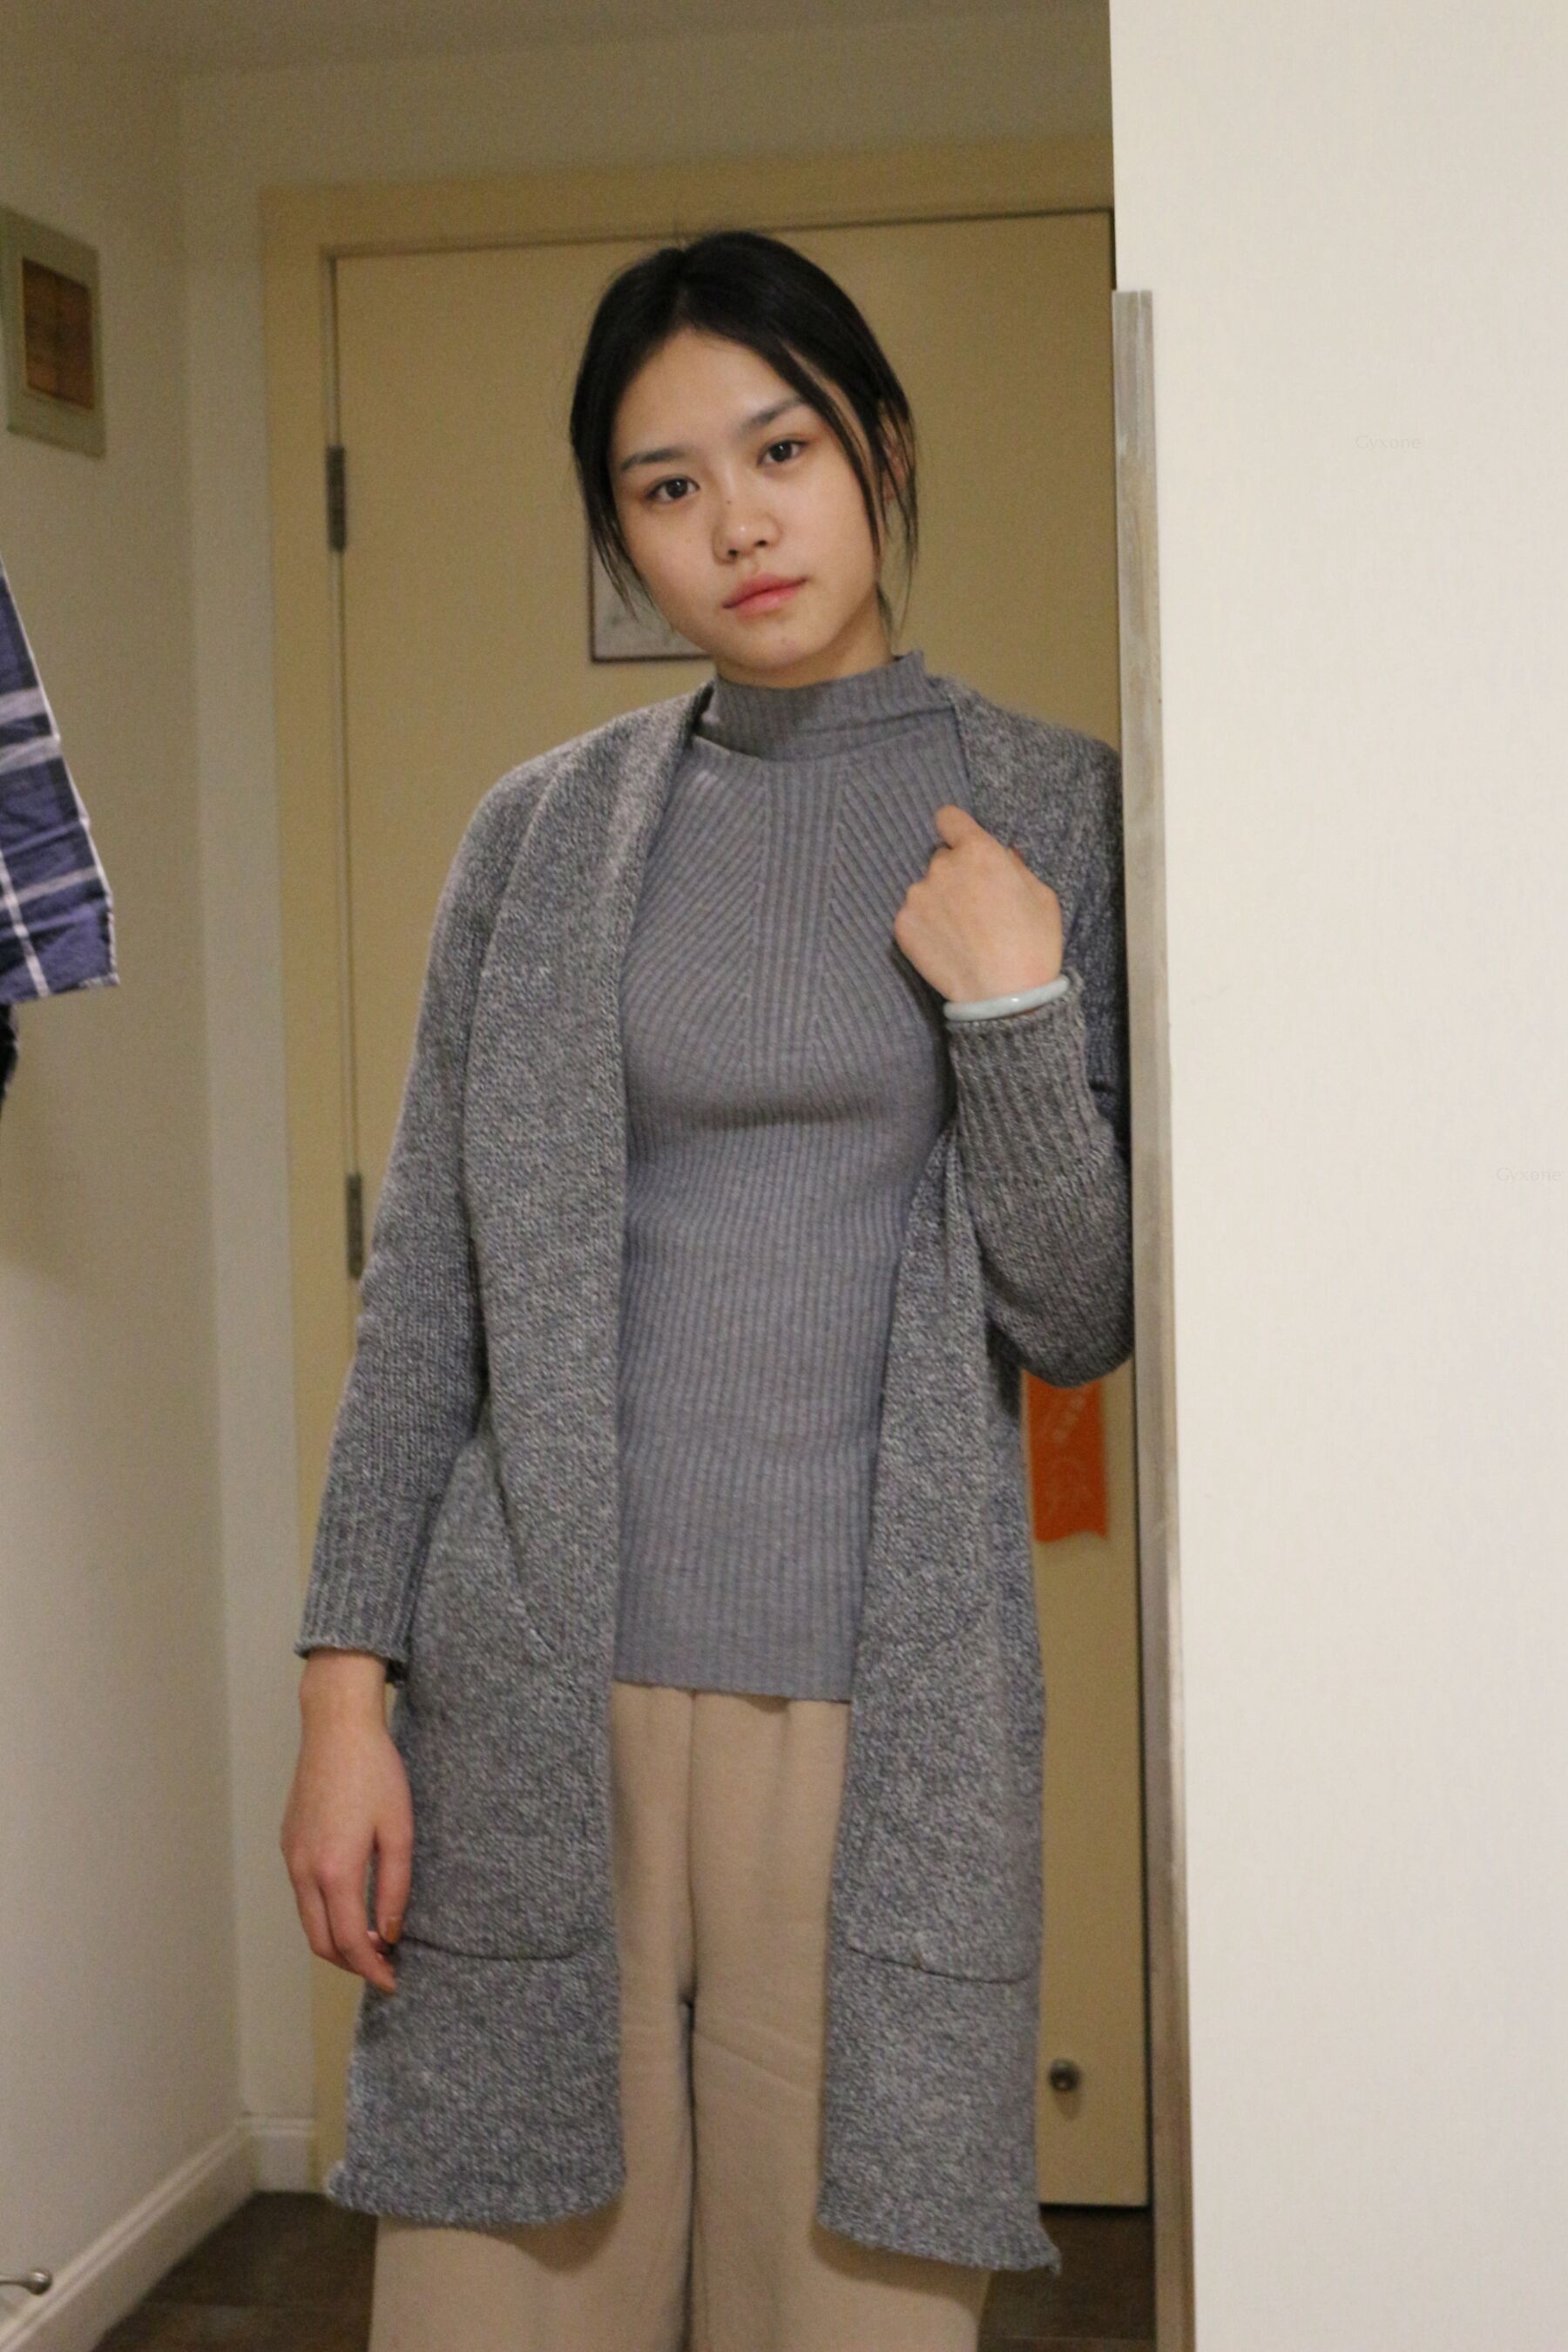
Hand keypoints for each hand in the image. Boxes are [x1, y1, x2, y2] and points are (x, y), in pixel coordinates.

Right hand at [281, 1653, 411, 1993]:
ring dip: (336, 1939)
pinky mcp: (288, 1842)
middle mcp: (304, 1870)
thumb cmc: (376, 1773)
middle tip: (384, 1965)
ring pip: (308, 1920)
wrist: (336, 1728)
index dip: (371, 1969)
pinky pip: (302, 1894)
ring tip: (372, 1939)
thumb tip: (389, 1933)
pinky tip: (350, 1904)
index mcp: (335, 1870)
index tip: (392, 1981)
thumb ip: (395, 1887)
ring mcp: (291, 1857)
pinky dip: (323, 1913)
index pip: (349, 1942)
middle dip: (351, 1964)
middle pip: (320, 1942)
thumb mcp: (399, 1830)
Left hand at [893, 804, 1063, 1001]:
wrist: (1005, 997)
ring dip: (939, 902)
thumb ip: (1015, 867)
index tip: (961, 845)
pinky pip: (914, 916)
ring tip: (962, 933)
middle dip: (956, 875)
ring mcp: (918, 896)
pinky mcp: (902, 925)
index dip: (956, 830)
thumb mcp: (1041, 895)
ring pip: (927, 889)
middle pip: (942, 859)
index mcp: (979, 851)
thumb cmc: (1033, 943)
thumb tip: (1002, 855)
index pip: (949, 818)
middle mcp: (942, 866)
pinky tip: (947, 947)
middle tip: (975, 907)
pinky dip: (926, 928)